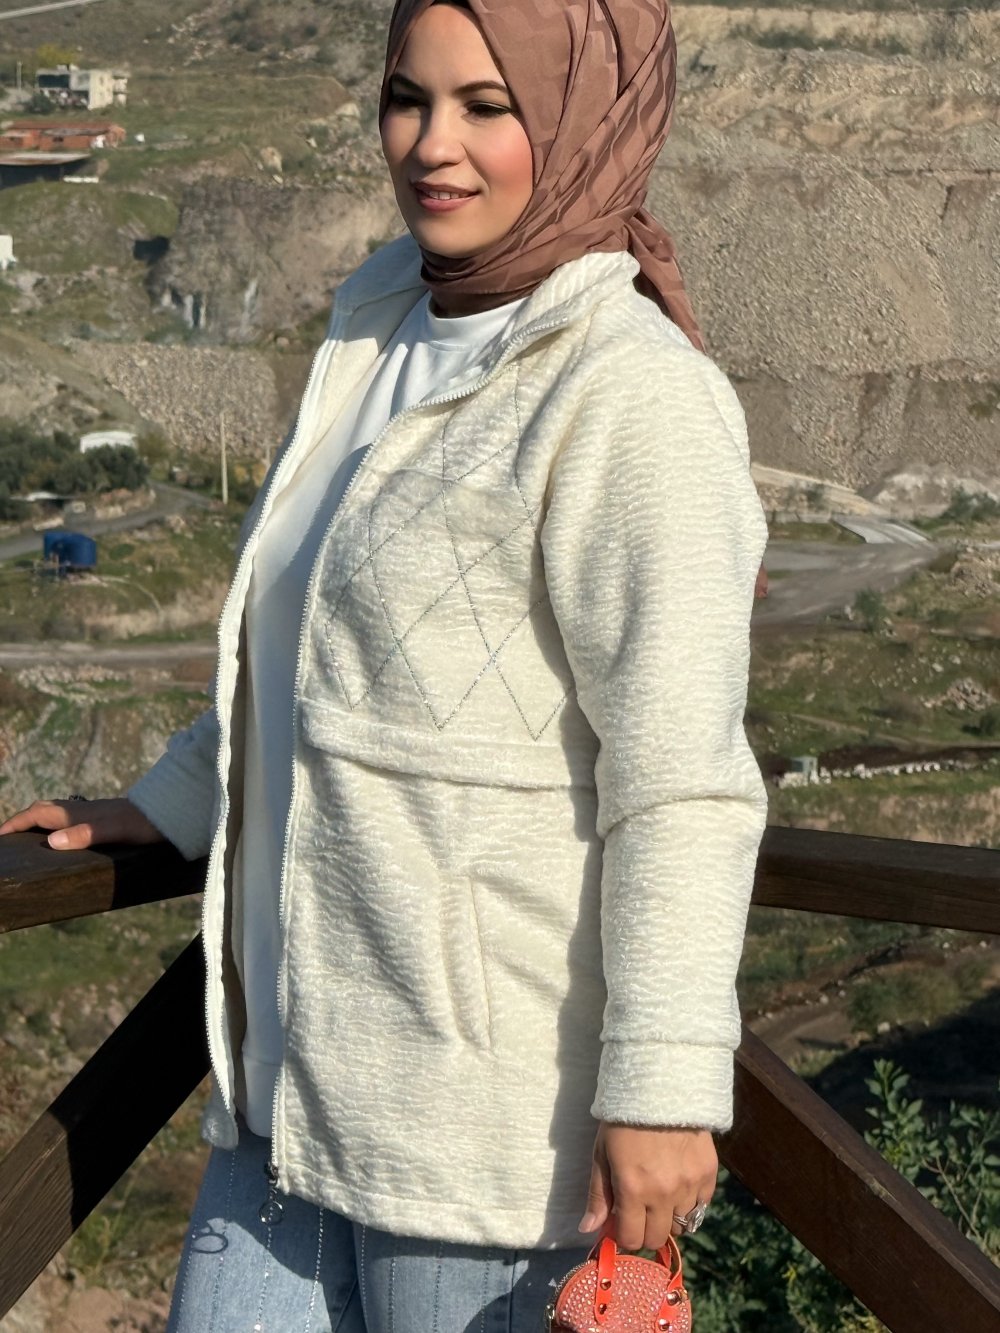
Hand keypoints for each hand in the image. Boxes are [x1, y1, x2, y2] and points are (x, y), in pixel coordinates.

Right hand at [0, 797, 164, 850]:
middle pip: (44, 809)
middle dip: (23, 819)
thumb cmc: (144, 824)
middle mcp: (83, 809)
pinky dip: (58, 825)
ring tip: (30, 837)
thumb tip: (52, 841)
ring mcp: (94, 812)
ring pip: (58, 812)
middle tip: (9, 836)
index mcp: (78, 814)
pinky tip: (66, 837)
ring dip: (39, 821)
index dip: (15, 823)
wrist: (173, 813)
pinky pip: (71, 818)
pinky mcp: (105, 817)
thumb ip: (84, 835)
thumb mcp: (115, 831)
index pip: (37, 815)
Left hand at [579, 1121, 717, 1250]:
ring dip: (670, 1217)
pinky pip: (702, 1206)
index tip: (622, 1221)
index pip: (631, 1238)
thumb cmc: (623, 1120)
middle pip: (657, 1238)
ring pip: (683, 1225)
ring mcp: (689, 1185)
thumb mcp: (602, 1153)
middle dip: (645, 1230)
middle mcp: (664, 1194)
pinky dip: (690, 1202)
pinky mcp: (709, 1174)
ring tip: (661, 1195)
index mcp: (633, 1189)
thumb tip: (589, 1230)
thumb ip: (598, 1194)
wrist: (659, 1087)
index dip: (624, 1234)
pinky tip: (679, 1183)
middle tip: (640, 1210)